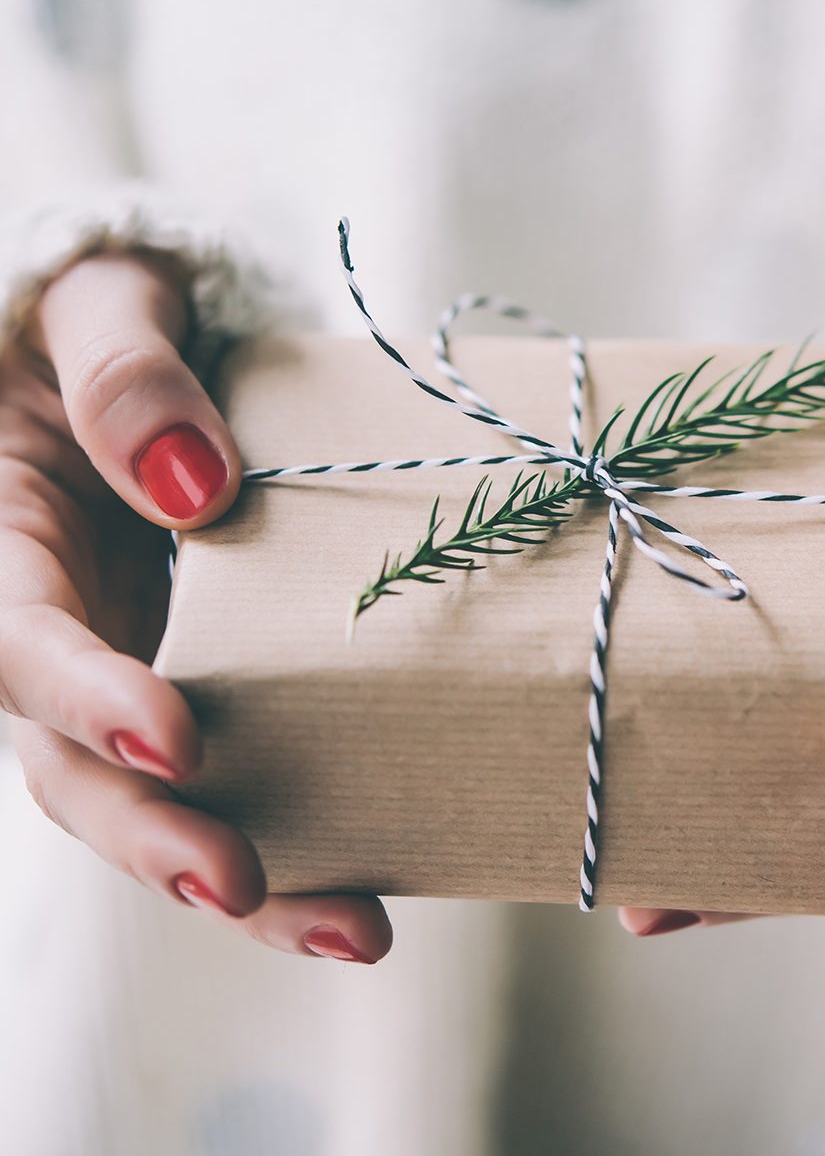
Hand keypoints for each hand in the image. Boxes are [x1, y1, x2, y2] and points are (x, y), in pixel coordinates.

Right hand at [0, 251, 391, 963]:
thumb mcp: (106, 306)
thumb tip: (190, 482)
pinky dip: (305, 836)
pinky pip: (244, 779)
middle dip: (157, 839)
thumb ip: (126, 374)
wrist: (155, 355)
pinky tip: (378, 876)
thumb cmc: (115, 321)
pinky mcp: (215, 692)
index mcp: (9, 550)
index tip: (171, 737)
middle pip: (80, 773)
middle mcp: (65, 638)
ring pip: (166, 807)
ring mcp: (136, 675)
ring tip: (355, 928)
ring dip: (255, 881)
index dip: (84, 699)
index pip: (20, 647)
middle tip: (244, 886)